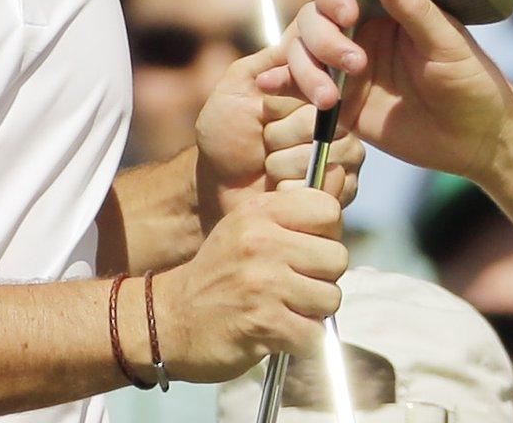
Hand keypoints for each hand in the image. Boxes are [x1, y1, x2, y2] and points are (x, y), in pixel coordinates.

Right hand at [153, 187, 346, 382]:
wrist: (171, 319)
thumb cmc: (219, 272)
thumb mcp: (249, 226)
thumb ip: (296, 205)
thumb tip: (341, 171)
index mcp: (259, 212)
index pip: (328, 210)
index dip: (326, 235)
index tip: (305, 249)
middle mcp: (261, 242)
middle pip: (338, 258)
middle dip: (322, 278)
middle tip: (293, 286)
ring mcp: (263, 283)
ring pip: (331, 299)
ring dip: (313, 313)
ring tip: (284, 309)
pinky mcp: (264, 323)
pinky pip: (314, 335)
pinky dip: (301, 341)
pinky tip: (278, 332)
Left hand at [195, 46, 361, 229]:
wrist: (219, 186)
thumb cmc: (226, 136)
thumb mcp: (235, 90)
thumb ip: (264, 64)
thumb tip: (299, 42)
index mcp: (316, 95)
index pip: (323, 87)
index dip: (288, 106)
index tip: (264, 114)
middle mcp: (338, 122)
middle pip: (325, 125)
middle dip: (280, 137)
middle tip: (264, 143)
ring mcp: (346, 157)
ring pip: (325, 157)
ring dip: (282, 165)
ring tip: (269, 166)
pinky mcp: (344, 190)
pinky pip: (328, 187)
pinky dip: (291, 189)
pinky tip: (279, 189)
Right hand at [257, 0, 512, 181]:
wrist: (475, 139)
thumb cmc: (472, 82)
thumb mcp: (449, 44)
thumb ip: (416, 11)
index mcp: (384, 6)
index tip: (345, 15)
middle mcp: (358, 30)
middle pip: (313, 16)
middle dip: (324, 39)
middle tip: (356, 66)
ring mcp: (345, 65)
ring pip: (301, 51)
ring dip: (305, 69)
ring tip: (330, 99)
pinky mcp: (340, 100)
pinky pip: (301, 85)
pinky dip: (283, 82)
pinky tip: (272, 85)